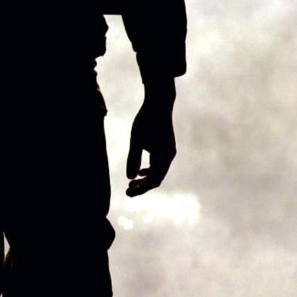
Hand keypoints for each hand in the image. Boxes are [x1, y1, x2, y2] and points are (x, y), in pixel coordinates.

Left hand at [126, 82, 176, 196]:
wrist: (159, 103)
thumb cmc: (146, 120)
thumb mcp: (136, 139)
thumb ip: (133, 159)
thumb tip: (130, 178)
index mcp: (164, 156)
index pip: (153, 180)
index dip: (141, 189)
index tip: (128, 193)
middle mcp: (169, 157)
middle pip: (157, 179)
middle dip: (143, 186)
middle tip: (127, 191)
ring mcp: (169, 152)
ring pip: (158, 172)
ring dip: (146, 179)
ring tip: (131, 184)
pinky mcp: (166, 148)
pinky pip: (159, 165)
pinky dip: (150, 170)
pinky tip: (140, 172)